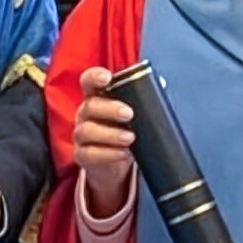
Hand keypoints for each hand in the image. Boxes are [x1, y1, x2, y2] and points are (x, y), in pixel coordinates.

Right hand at [73, 67, 135, 216]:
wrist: (115, 165)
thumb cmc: (123, 131)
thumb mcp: (132, 115)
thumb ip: (142, 99)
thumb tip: (162, 84)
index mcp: (96, 98)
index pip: (88, 81)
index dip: (94, 77)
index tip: (107, 78)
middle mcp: (85, 114)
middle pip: (90, 106)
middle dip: (109, 109)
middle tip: (129, 114)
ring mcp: (81, 135)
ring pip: (87, 131)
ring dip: (110, 134)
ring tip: (130, 138)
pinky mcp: (82, 155)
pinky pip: (89, 154)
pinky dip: (108, 154)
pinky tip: (123, 153)